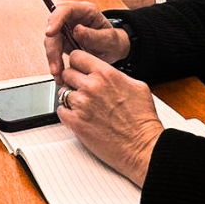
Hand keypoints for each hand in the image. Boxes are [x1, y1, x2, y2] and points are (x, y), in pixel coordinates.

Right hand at [44, 1, 130, 79]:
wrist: (112, 51)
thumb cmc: (112, 42)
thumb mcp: (109, 40)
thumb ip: (94, 35)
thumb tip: (77, 30)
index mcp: (85, 11)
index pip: (65, 9)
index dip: (55, 19)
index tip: (50, 33)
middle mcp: (72, 17)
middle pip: (54, 27)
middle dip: (52, 47)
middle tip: (56, 65)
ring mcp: (65, 28)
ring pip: (51, 40)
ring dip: (52, 57)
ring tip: (58, 74)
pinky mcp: (62, 40)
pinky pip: (53, 49)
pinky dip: (55, 62)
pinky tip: (59, 73)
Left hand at [56, 49, 164, 186]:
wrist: (143, 146)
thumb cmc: (143, 120)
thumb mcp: (136, 86)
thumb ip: (116, 75)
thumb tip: (105, 72)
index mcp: (106, 74)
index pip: (77, 56)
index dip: (78, 63)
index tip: (79, 69)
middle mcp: (91, 86)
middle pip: (67, 73)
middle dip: (73, 80)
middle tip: (81, 89)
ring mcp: (82, 105)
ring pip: (62, 93)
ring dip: (70, 98)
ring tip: (84, 106)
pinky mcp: (76, 123)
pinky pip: (61, 111)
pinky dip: (67, 114)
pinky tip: (80, 117)